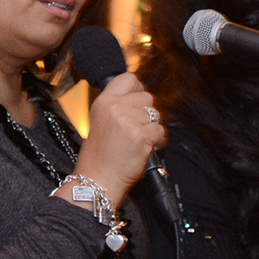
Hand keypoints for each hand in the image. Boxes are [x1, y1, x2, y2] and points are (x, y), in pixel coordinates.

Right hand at [67, 72, 165, 206]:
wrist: (97, 179)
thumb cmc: (100, 155)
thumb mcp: (101, 120)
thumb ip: (118, 106)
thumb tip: (140, 96)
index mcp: (104, 101)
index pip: (129, 79)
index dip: (138, 90)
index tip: (137, 102)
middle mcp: (115, 107)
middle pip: (147, 97)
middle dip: (147, 114)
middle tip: (136, 130)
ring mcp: (129, 121)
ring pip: (156, 115)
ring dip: (152, 129)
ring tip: (139, 142)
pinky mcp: (141, 136)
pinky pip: (161, 131)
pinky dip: (158, 141)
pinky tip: (146, 149)